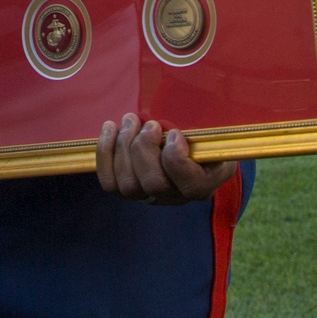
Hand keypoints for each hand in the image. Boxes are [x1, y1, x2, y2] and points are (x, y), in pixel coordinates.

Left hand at [96, 113, 236, 204]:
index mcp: (203, 184)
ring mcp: (148, 197)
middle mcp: (175, 197)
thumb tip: (180, 127)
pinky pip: (109, 182)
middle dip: (145, 148)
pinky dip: (106, 153)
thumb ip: (204, 133)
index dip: (178, 159)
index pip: (192, 186)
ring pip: (128, 185)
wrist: (181, 146)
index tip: (174, 132)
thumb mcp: (210, 133)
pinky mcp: (125, 190)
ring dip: (124, 146)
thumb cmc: (197, 138)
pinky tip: (111, 129)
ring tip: (130, 120)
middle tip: (148, 123)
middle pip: (154, 185)